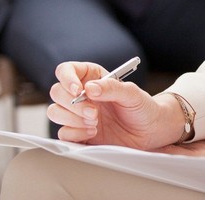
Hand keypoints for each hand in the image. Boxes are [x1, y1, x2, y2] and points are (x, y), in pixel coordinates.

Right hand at [48, 61, 176, 148]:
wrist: (150, 132)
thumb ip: (112, 88)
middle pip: (57, 92)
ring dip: (73, 119)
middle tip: (95, 113)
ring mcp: (77, 114)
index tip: (78, 90)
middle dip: (73, 104)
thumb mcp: (132, 93)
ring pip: (55, 112)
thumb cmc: (142, 107)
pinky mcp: (78, 132)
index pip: (66, 70)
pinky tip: (93, 133)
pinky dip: (75, 134)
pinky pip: (63, 133)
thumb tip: (89, 88)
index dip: (67, 79)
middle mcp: (81, 95)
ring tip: (95, 123)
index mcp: (92, 77)